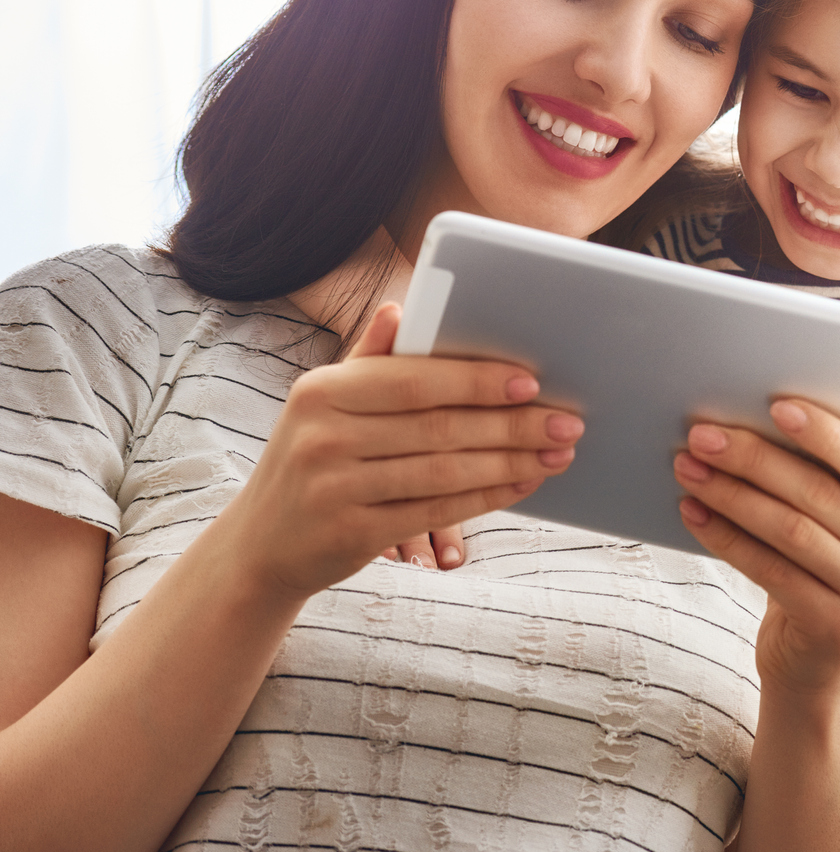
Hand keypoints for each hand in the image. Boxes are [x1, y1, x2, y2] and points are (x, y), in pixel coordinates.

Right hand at [219, 302, 582, 603]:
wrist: (261, 544)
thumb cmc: (312, 459)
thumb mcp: (326, 404)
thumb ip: (369, 358)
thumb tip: (399, 307)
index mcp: (322, 392)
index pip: (414, 380)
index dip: (477, 380)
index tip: (533, 381)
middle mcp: (323, 438)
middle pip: (439, 427)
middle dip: (513, 425)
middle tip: (566, 422)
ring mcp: (334, 489)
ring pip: (444, 472)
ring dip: (511, 463)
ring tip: (557, 453)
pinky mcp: (352, 534)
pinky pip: (436, 512)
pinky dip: (487, 497)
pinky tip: (522, 485)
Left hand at [674, 406, 839, 695]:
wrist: (819, 660)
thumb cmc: (828, 565)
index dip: (828, 434)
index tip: (776, 405)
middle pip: (820, 495)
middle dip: (755, 459)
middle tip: (703, 435)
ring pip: (790, 531)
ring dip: (732, 495)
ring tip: (689, 469)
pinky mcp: (834, 628)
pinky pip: (770, 571)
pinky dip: (726, 539)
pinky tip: (694, 514)